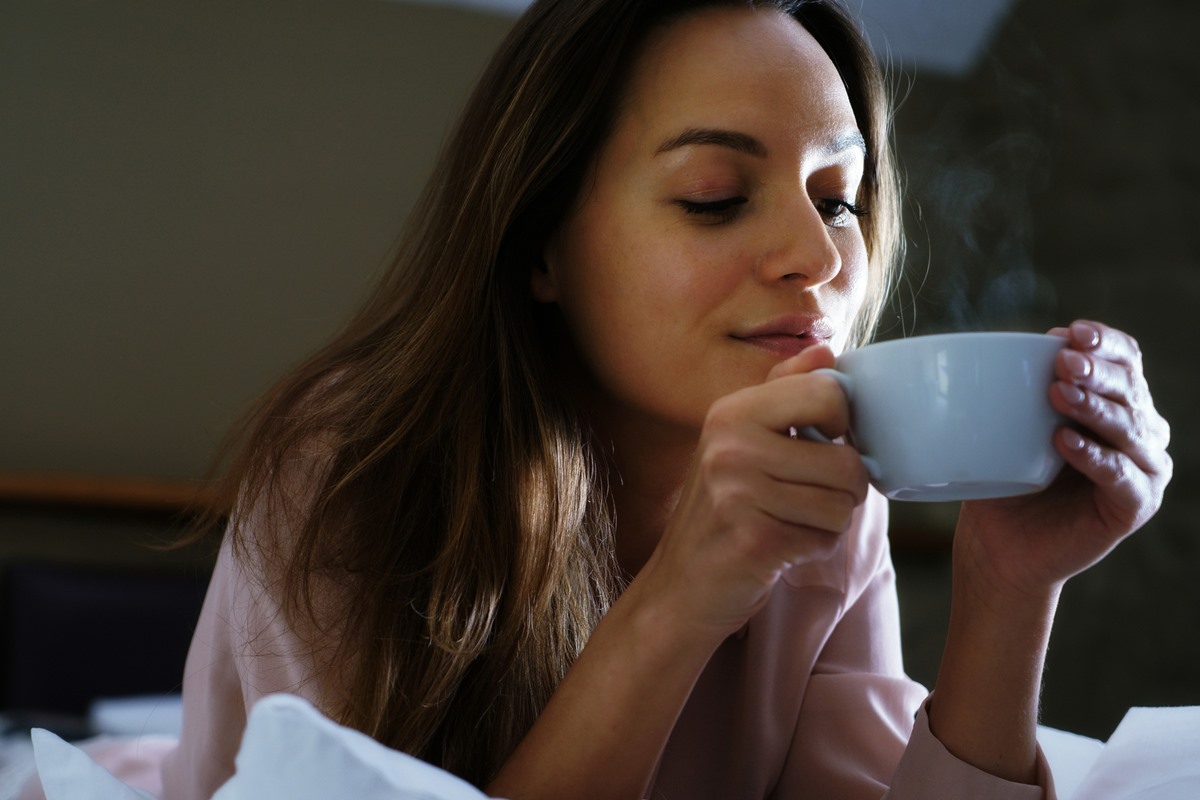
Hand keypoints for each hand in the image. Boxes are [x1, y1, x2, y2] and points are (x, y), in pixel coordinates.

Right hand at [640, 344, 870, 638]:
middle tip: (806, 496)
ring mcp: (738, 493)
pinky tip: (779, 548)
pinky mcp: (754, 540)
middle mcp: (731, 445)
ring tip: (787, 522)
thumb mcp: (742, 438)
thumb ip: (785, 391)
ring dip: (828, 521)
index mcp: (732, 411)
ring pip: (843, 503)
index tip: (821, 444)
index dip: (844, 424)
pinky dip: (813, 549)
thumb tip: (827, 349)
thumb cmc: (721, 510)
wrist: (680, 585)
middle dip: (842, 487)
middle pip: (847, 459)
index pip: (829, 393)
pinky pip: (825, 539)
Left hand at [956, 320, 1172, 598]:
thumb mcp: (1010, 425)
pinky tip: (1065, 442)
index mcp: (1117, 401)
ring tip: (1058, 395)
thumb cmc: (1006, 477)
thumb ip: (1018, 388)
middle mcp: (1142, 431)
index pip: (1126, 359)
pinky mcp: (1135, 506)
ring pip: (1129, 429)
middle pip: (1130, 389)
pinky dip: (1095, 457)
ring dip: (1094, 408)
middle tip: (1064, 363)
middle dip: (1098, 371)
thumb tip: (1009, 346)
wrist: (1000, 542)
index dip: (1105, 342)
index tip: (1071, 332)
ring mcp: (1144, 469)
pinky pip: (1120, 476)